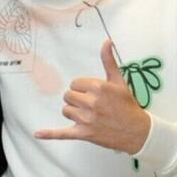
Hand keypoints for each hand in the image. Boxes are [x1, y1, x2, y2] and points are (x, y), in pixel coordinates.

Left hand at [34, 40, 150, 153]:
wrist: (137, 131)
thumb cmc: (128, 106)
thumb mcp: (119, 81)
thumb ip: (109, 61)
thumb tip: (106, 42)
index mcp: (97, 87)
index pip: (75, 84)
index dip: (82, 88)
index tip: (93, 93)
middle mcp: (91, 102)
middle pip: (68, 96)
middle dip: (77, 100)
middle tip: (91, 105)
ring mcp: (86, 119)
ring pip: (66, 111)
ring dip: (73, 112)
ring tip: (88, 115)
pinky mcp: (84, 133)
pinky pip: (62, 133)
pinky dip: (50, 134)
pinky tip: (38, 133)